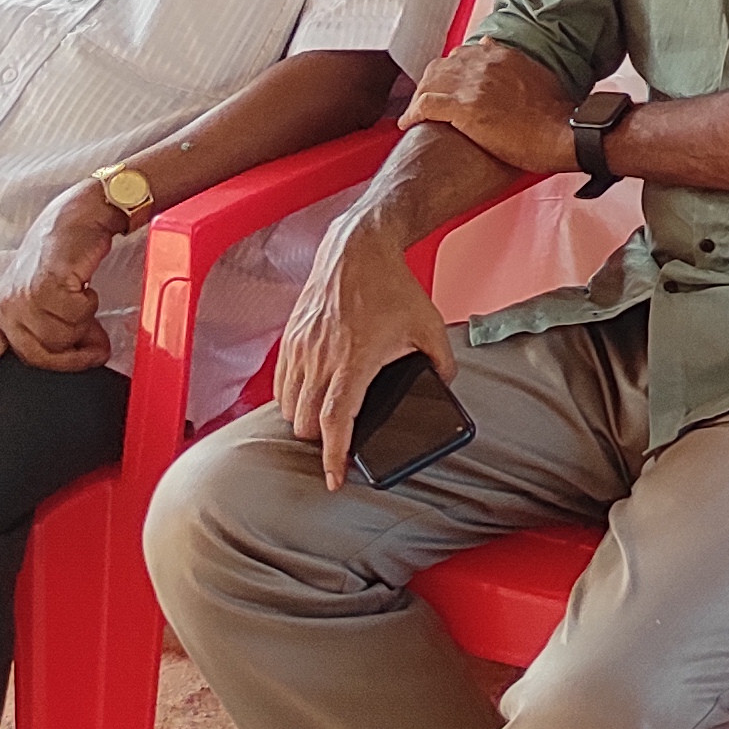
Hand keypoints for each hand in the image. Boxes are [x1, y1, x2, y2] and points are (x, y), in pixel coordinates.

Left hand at [0, 184, 128, 392]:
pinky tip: (84, 284)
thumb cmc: (67, 252)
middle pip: (40, 355)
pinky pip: (76, 316)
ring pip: (62, 338)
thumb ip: (58, 326)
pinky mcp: (45, 286)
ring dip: (84, 321)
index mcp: (3, 306)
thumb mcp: (53, 294)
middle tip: (96, 342)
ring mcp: (23, 296)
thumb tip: (87, 353)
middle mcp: (7, 304)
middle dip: (73, 353)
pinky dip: (89, 304)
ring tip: (85, 296)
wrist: (81, 215)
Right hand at [279, 217, 456, 488]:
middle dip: (320, 442)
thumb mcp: (430, 324)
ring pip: (289, 406)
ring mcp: (302, 348)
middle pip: (306, 423)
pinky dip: (291, 399)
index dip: (333, 457)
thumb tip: (447, 385)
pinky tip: (307, 399)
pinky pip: (281, 383)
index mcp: (356, 360)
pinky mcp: (291, 338)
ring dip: (303, 422)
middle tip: (338, 446)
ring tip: (323, 424)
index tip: (334, 480)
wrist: (357, 249)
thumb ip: (442, 361)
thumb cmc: (391, 286)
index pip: (336, 421)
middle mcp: (322, 358)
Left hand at [398, 41, 583, 177]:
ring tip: (415, 113)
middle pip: (442, 66)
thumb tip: (519, 73)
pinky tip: (408, 123)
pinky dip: (412, 114)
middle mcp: (484, 62)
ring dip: (420, 98)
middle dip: (431, 84)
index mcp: (502, 55)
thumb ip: (523, 71)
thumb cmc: (556, 114)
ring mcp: (472, 83)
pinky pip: (425, 104)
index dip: (451, 72)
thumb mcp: (542, 79)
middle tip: (428, 100)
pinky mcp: (463, 107)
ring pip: (429, 83)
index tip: (448, 84)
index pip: (463, 54)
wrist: (562, 132)